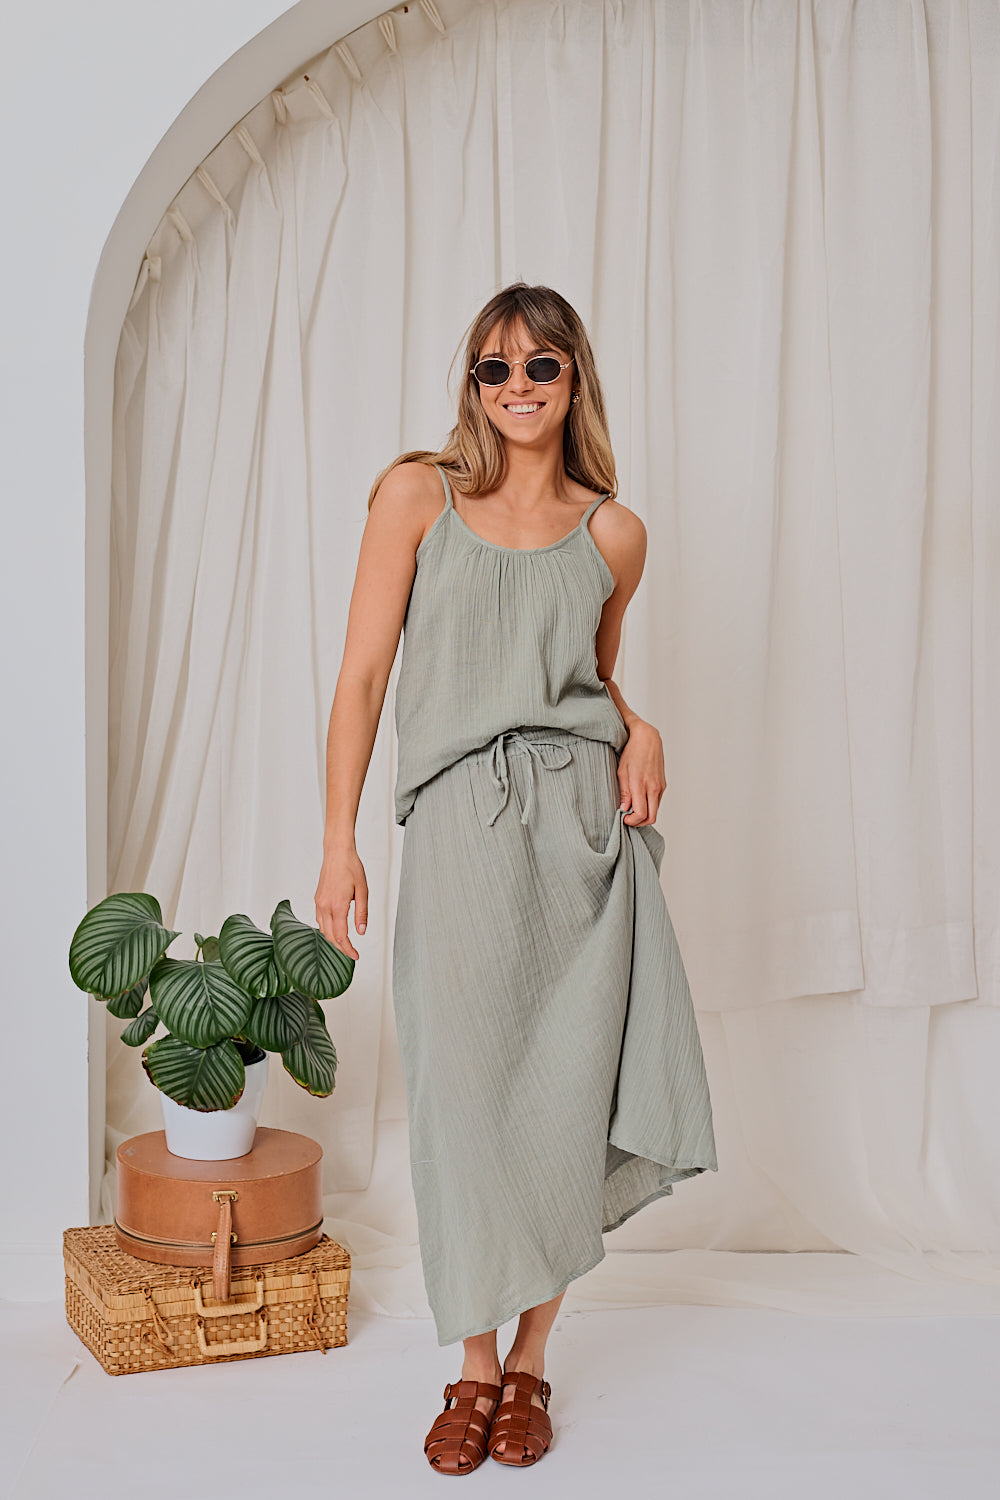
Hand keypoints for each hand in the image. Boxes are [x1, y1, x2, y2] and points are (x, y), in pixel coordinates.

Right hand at [315, 845, 367, 960]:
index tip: (355, 956)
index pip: (340, 936)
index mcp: (337, 906)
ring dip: (333, 939)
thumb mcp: (363, 891)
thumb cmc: (351, 867)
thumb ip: (362, 913)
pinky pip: (320, 920)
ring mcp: (319, 902)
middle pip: (330, 936)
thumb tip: (362, 932)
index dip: (348, 949)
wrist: (337, 853)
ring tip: (345, 943)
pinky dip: (327, 928)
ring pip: (323, 929)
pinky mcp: (317, 899)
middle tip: (352, 953)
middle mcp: (325, 906)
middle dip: (341, 947)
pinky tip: (335, 928)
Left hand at [617, 720, 666, 826]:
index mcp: (641, 785)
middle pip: (651, 817)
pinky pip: (657, 802)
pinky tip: (640, 801)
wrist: (648, 738)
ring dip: (645, 814)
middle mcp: (653, 788)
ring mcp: (660, 786)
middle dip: (639, 822)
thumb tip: (624, 809)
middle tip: (629, 819)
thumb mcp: (622, 772)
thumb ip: (624, 792)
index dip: (632, 821)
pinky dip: (649, 806)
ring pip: (655, 810)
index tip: (624, 819)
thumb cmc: (632, 752)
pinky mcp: (663, 784)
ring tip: (632, 809)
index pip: (640, 813)